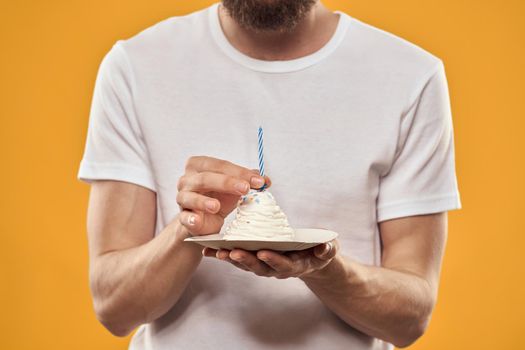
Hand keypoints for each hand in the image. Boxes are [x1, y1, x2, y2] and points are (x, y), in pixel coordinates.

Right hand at [176, 156, 270, 234]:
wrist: (205, 220)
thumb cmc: (218, 197)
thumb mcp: (235, 187)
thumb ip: (248, 180)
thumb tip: (265, 180)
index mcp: (199, 166)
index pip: (220, 165)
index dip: (240, 172)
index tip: (258, 181)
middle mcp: (187, 179)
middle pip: (205, 178)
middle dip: (226, 182)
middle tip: (244, 189)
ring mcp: (182, 198)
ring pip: (190, 196)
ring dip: (203, 201)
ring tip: (216, 206)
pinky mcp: (182, 217)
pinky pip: (184, 217)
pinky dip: (190, 219)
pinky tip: (196, 221)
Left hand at [202, 240, 338, 278]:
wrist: (311, 258)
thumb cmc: (319, 251)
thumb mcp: (328, 249)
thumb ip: (327, 250)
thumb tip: (325, 247)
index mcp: (294, 264)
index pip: (282, 264)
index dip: (273, 259)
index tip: (263, 253)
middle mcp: (276, 268)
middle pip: (259, 267)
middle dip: (246, 260)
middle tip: (233, 252)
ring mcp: (264, 265)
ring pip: (245, 264)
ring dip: (230, 258)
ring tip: (216, 251)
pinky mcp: (254, 259)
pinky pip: (237, 258)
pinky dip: (223, 255)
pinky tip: (208, 250)